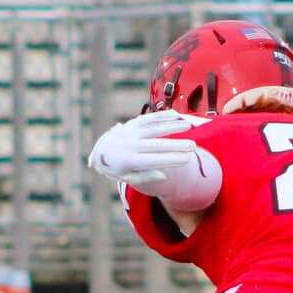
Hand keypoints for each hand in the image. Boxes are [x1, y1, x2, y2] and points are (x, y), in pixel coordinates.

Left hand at [89, 109, 203, 187]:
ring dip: (172, 126)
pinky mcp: (132, 123)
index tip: (187, 159)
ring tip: (188, 126)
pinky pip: (149, 118)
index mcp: (128, 161)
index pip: (154, 160)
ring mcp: (131, 132)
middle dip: (176, 144)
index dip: (171, 159)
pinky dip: (161, 115)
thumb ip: (145, 177)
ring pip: (154, 128)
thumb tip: (163, 175)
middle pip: (157, 144)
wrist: (99, 152)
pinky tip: (175, 114)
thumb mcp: (128, 177)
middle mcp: (130, 144)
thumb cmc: (117, 168)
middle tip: (193, 146)